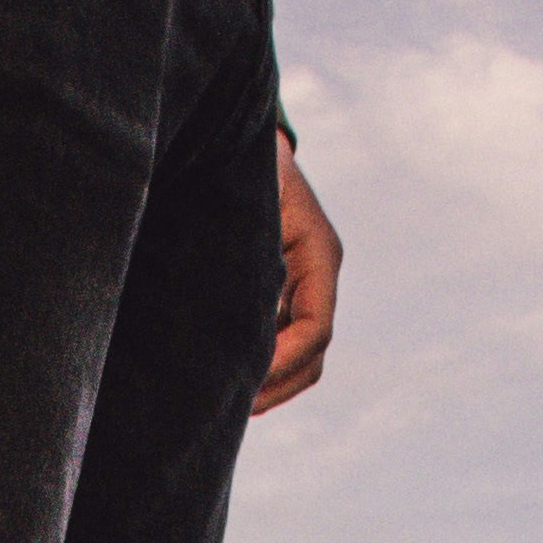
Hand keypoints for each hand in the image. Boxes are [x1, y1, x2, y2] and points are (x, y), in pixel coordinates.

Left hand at [254, 137, 337, 413]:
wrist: (235, 133)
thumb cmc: (239, 162)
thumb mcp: (246, 204)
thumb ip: (250, 258)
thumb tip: (240, 321)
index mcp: (318, 254)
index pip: (314, 329)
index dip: (282, 364)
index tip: (244, 386)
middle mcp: (317, 272)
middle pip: (313, 354)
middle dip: (276, 386)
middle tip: (232, 410)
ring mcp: (303, 281)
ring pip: (300, 354)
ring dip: (269, 383)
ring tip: (227, 403)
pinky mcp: (281, 286)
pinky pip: (280, 339)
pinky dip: (259, 364)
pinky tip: (224, 376)